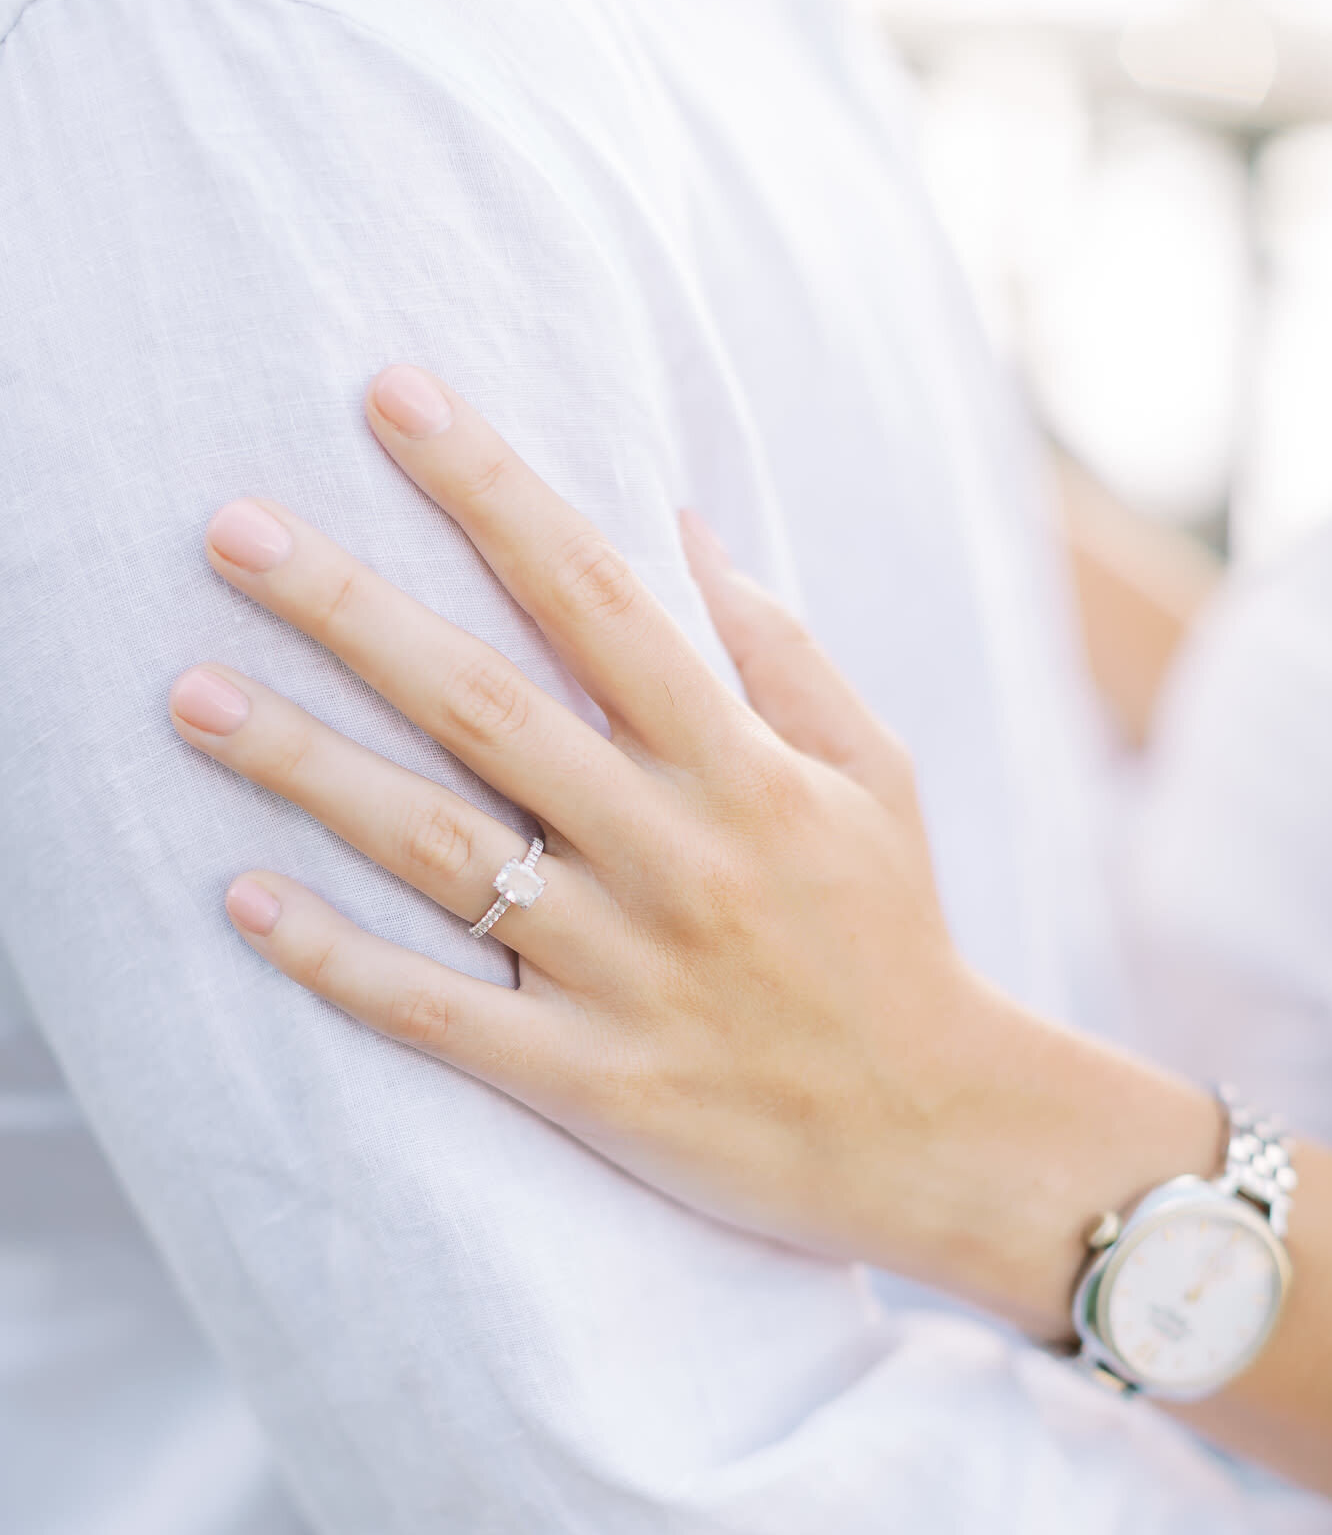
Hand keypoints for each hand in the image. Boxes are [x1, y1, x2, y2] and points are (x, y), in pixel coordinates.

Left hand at [171, 364, 1217, 1331]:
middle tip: (229, 531)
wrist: (937, 1135)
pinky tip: (244, 898)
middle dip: (352, 610)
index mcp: (742, 768)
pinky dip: (338, 960)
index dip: (493, 492)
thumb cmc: (897, 938)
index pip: (598, 601)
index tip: (391, 399)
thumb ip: (781, 651)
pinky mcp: (589, 1078)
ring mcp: (623, 971)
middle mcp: (672, 856)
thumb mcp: (874, 776)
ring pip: (440, 852)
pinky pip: (441, 1013)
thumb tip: (684, 526)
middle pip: (486, 710)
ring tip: (192, 695)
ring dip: (308, 770)